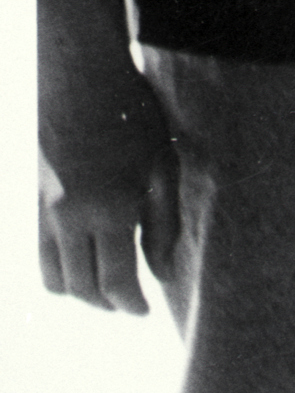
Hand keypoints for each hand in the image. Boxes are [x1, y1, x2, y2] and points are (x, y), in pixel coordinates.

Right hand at [38, 0, 179, 312]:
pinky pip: (40, 257)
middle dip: (108, 304)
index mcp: (112, 210)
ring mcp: (47, 213)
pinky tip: (82, 265)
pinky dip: (59, 274)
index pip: (116, 281)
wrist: (79, 81)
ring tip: (107, 290)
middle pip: (84, 288)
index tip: (145, 311)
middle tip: (129, 304)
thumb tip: (160, 274)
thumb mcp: (163, 169)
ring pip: (57, 279)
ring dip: (81, 294)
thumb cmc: (132, 119)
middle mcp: (73, 219)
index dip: (131, 304)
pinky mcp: (34, 204)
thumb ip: (163, 227)